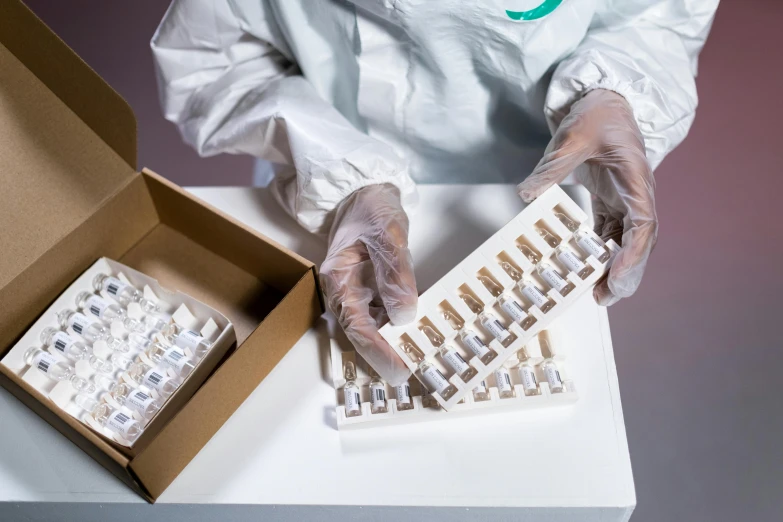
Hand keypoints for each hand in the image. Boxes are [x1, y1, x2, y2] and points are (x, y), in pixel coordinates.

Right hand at [320, 184, 417, 384]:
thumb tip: (404, 314)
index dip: (377, 351)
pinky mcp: (372, 287)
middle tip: (412, 373)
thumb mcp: (387, 234)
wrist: (365, 189)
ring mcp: (358, 291)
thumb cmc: (371, 207)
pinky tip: (419, 331)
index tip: (397, 370)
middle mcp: (345, 291)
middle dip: (385, 355)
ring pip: (374, 325)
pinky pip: (384, 312)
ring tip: (419, 357)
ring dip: (394, 343)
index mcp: (339, 280)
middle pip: (363, 333)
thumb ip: (395, 274)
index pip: (356, 326)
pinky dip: (400, 324)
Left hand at [517, 89, 657, 305]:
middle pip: (639, 242)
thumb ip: (552, 167)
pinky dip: (601, 254)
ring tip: (596, 294)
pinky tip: (586, 271)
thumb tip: (526, 194)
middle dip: (626, 272)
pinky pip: (610, 233)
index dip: (633, 254)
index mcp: (636, 180)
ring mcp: (625, 200)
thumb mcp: (572, 137)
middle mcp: (636, 195)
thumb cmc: (596, 115)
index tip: (617, 276)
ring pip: (625, 242)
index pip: (643, 225)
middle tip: (606, 297)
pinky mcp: (612, 202)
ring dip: (613, 268)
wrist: (603, 100)